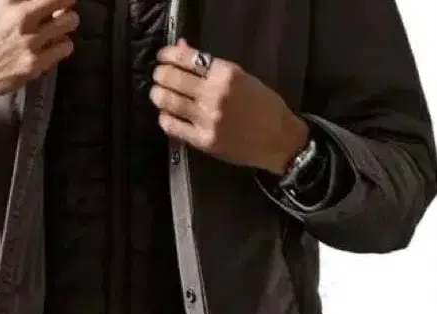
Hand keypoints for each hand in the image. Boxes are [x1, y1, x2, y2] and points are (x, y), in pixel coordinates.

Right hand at [0, 0, 79, 126]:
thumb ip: (13, 1)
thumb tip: (32, 1)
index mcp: (9, 2)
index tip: (59, 0)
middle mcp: (22, 19)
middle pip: (65, 2)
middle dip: (66, 5)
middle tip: (62, 11)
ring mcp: (31, 43)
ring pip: (69, 24)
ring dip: (67, 25)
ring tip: (58, 30)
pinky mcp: (36, 64)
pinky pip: (64, 48)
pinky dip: (62, 45)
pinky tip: (53, 47)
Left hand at [150, 39, 308, 174]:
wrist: (279, 139)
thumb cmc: (264, 106)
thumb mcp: (242, 78)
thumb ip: (212, 67)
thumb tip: (183, 50)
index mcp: (226, 74)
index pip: (189, 59)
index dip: (170, 56)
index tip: (162, 57)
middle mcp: (215, 94)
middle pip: (175, 80)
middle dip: (161, 75)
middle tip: (158, 76)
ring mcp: (208, 119)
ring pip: (170, 103)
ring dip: (158, 95)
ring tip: (157, 93)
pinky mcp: (204, 140)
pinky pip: (174, 127)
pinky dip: (165, 119)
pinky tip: (165, 116)